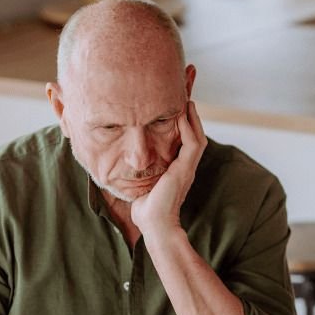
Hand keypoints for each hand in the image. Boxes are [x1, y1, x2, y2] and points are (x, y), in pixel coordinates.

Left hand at [130, 100, 207, 239]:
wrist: (154, 224)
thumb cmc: (144, 207)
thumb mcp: (139, 180)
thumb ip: (136, 167)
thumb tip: (117, 157)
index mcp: (177, 166)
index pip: (184, 138)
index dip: (183, 120)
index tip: (175, 101)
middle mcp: (185, 165)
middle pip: (195, 132)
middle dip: (191, 112)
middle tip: (187, 91)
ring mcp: (187, 167)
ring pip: (197, 135)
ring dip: (193, 116)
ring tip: (186, 97)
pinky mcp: (185, 169)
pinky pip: (192, 143)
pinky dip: (188, 127)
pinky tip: (181, 114)